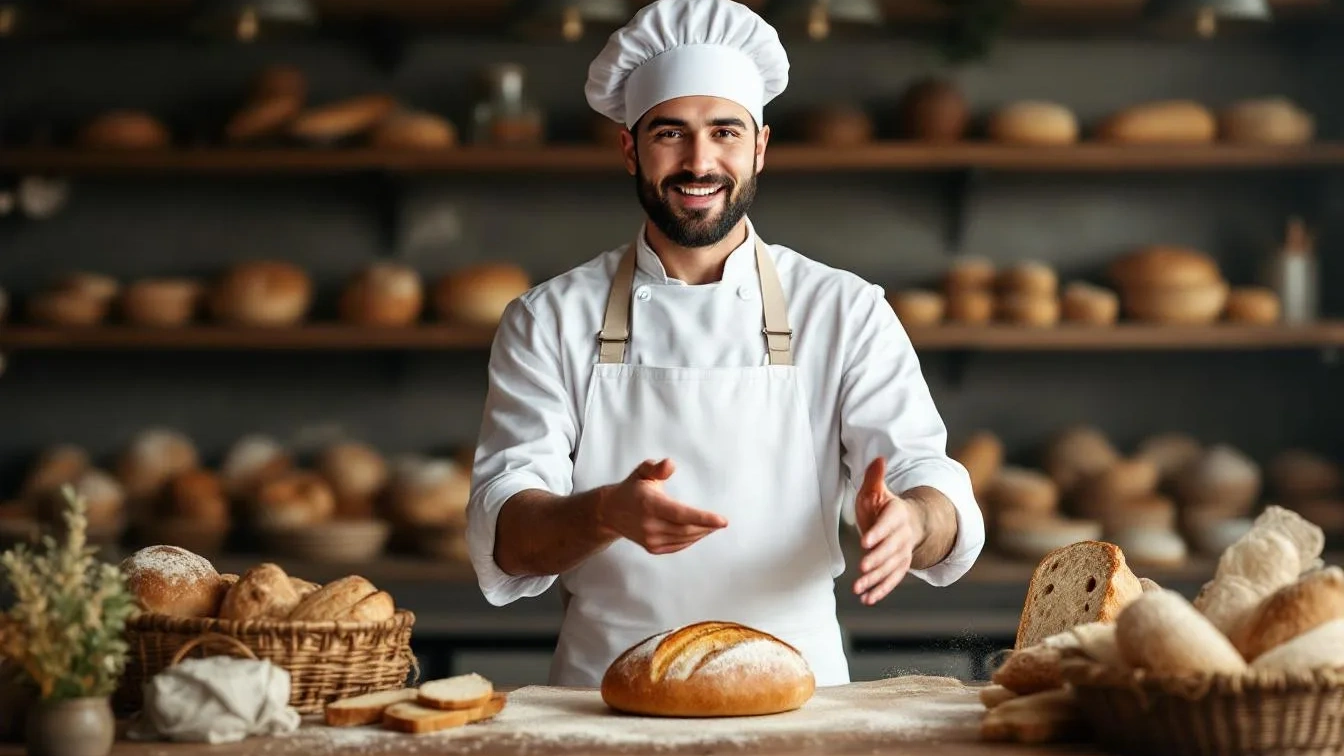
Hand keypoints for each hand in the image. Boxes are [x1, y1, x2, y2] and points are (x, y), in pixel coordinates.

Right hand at [597, 458, 727, 554]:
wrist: (611, 512)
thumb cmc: (632, 488)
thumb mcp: (642, 472)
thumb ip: (656, 468)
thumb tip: (670, 464)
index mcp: (650, 504)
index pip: (681, 514)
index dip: (704, 518)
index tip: (723, 521)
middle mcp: (650, 524)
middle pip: (687, 529)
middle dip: (707, 526)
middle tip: (720, 522)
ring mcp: (650, 538)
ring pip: (684, 539)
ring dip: (701, 533)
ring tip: (712, 526)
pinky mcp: (652, 547)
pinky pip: (678, 546)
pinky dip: (691, 540)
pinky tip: (698, 532)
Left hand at [853, 457, 920, 605]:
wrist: (905, 522)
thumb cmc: (884, 505)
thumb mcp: (876, 490)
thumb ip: (875, 477)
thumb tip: (878, 458)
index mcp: (897, 514)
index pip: (888, 524)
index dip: (878, 533)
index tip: (865, 542)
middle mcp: (903, 535)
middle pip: (891, 549)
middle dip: (877, 559)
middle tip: (862, 568)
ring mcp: (903, 553)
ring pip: (891, 568)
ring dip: (875, 579)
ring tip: (859, 589)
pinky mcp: (900, 566)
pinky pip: (892, 580)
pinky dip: (881, 590)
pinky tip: (867, 599)